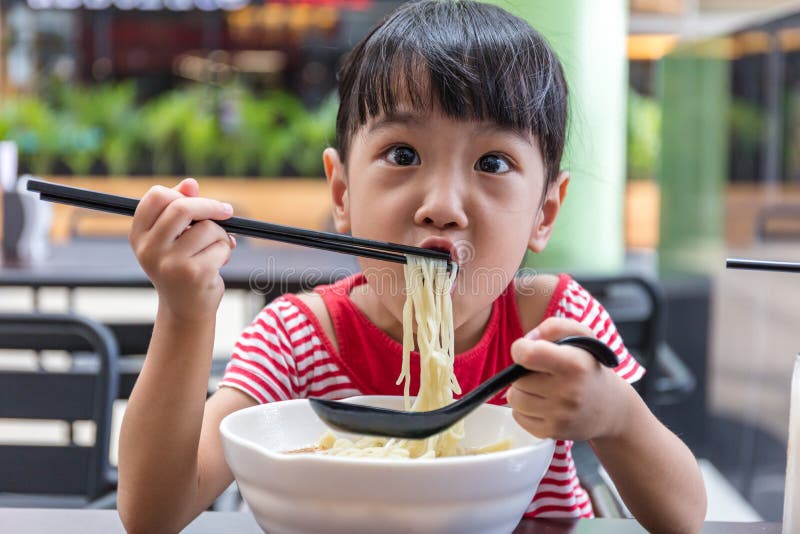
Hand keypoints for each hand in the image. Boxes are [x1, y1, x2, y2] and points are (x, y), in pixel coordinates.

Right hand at [129, 178, 235, 322]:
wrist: (185, 308)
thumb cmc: (181, 267)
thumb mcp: (174, 238)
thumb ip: (180, 208)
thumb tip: (191, 183)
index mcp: (139, 235)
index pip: (156, 197)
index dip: (180, 193)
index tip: (199, 198)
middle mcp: (149, 249)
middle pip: (181, 207)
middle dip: (209, 206)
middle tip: (226, 211)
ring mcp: (170, 263)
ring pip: (207, 228)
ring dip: (220, 235)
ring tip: (216, 249)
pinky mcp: (194, 274)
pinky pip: (220, 247)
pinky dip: (225, 251)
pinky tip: (217, 264)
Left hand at [506, 317, 629, 441]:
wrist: (611, 408)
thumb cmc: (590, 367)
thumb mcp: (582, 336)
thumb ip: (554, 327)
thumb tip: (527, 340)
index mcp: (575, 364)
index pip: (528, 354)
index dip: (520, 349)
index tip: (527, 350)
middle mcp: (568, 392)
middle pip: (517, 378)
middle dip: (524, 373)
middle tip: (543, 373)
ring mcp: (560, 415)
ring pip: (514, 399)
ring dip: (523, 391)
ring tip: (542, 388)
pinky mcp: (552, 432)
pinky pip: (518, 417)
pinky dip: (525, 409)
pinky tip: (543, 404)